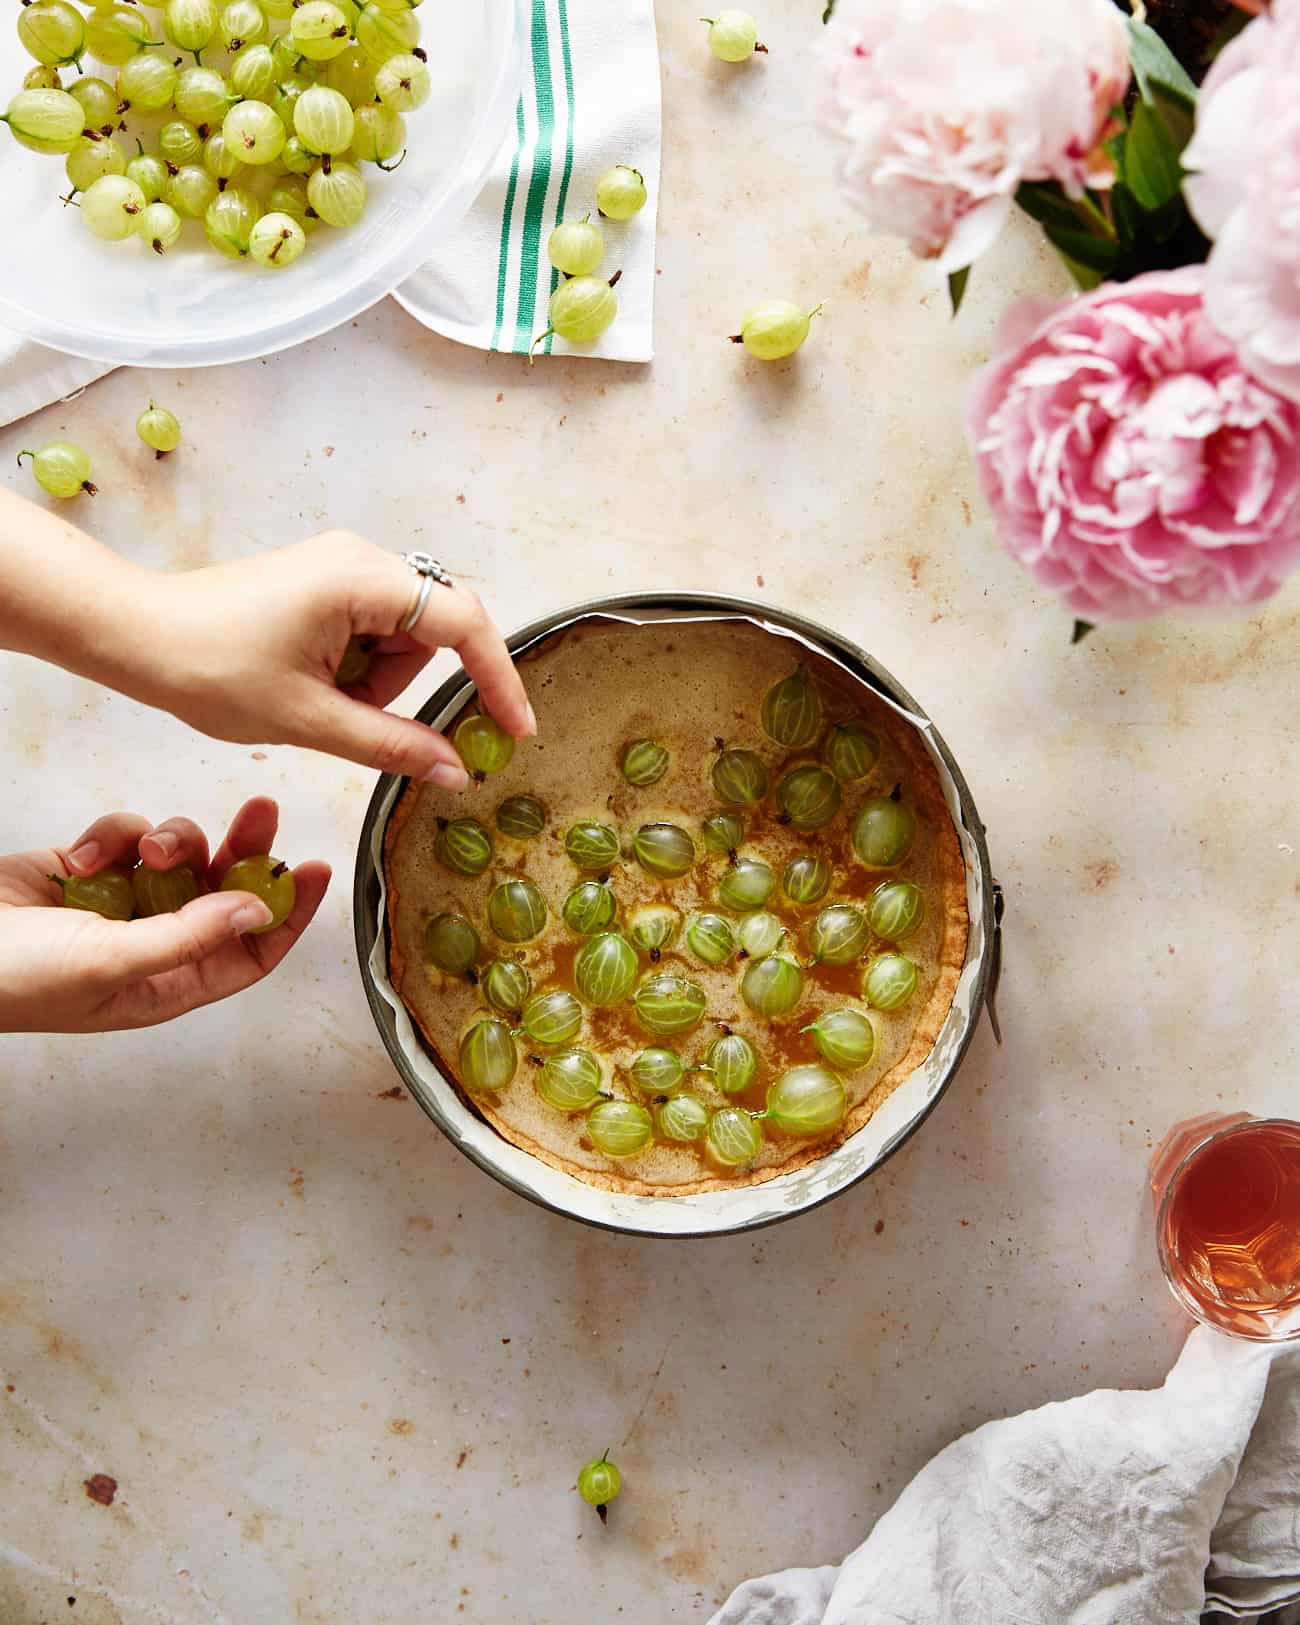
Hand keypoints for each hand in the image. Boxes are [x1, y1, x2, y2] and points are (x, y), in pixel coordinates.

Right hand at [0, 798, 328, 1033]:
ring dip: (168, 842)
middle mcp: (151, 944)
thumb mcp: (112, 963)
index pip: (250, 952)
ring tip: (144, 849)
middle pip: (223, 892)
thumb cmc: (15, 981)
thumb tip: (258, 912)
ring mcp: (118, 905)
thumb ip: (189, 937)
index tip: (316, 869)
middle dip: (243, 852)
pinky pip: (126, 838)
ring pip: (177, 856)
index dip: (288, 914)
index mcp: (168, 985)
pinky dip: (111, 837)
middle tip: (261, 811)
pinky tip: (80, 858)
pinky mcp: (85, 872)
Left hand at [147, 533, 534, 787]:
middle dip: (404, 685)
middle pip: (434, 630)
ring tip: (312, 698)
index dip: (498, 678)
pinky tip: (309, 682)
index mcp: (361, 579)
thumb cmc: (207, 668)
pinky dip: (356, 668)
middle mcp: (361, 559)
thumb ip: (392, 746)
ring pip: (403, 636)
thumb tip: (456, 771)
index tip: (516, 729)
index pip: (464, 623)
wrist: (134, 634)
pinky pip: (373, 629)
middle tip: (351, 716)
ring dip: (376, 681)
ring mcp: (341, 567)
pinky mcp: (324, 582)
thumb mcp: (307, 720)